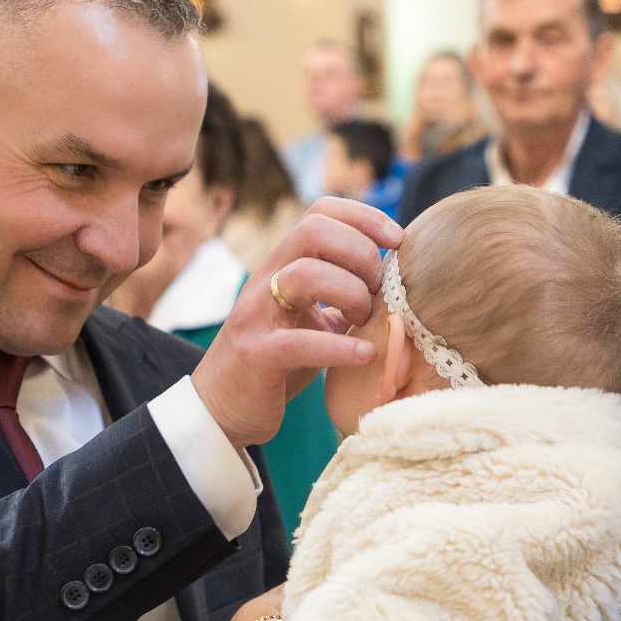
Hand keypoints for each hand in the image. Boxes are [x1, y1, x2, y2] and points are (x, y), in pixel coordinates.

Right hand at [192, 198, 400, 448]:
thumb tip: (396, 285)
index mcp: (282, 266)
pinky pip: (298, 343)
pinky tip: (366, 355)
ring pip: (303, 274)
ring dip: (350, 293)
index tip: (398, 240)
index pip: (320, 213)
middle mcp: (265, 281)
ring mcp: (256, 315)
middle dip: (360, 253)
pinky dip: (340, 348)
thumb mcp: (312, 320)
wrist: (222, 407)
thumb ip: (342, 298)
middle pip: (312, 231)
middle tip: (378, 291)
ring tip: (365, 321)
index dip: (364, 217)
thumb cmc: (277, 363)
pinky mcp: (256, 356)